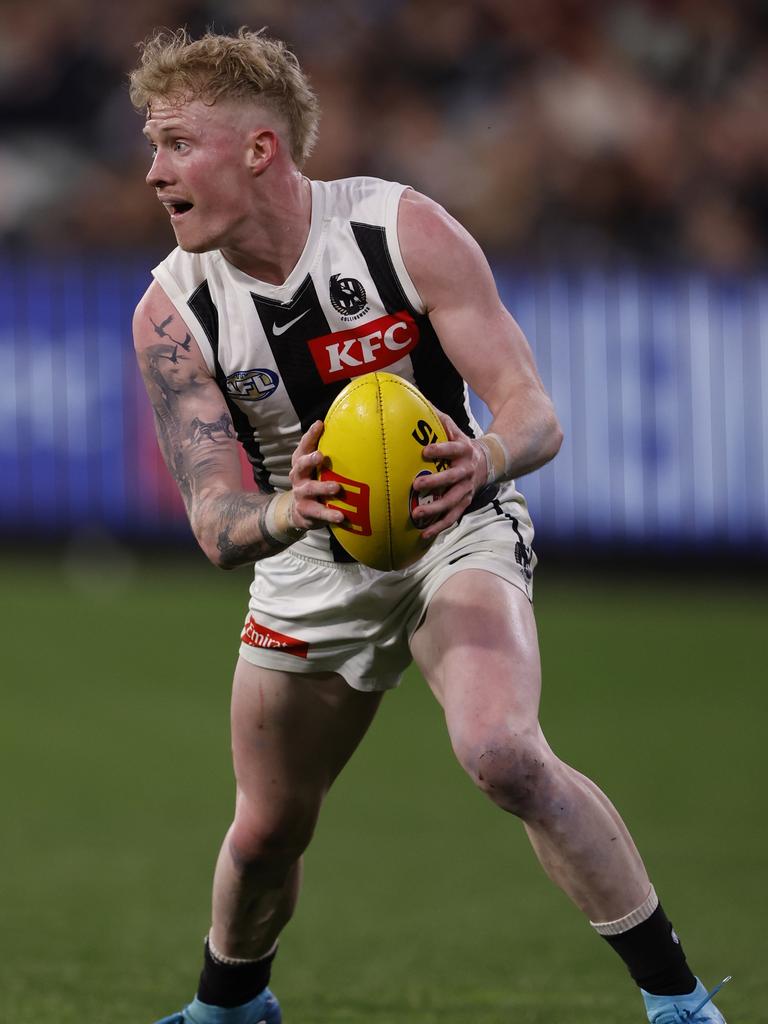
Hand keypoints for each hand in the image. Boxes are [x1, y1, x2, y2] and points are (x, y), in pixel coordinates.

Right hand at [288, 420, 344, 530]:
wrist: (298, 512)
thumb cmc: (313, 482)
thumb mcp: (315, 467)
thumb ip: (323, 451)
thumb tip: (342, 428)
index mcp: (301, 463)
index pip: (303, 447)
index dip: (310, 436)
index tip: (319, 425)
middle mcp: (298, 477)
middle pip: (300, 465)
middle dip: (310, 460)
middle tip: (321, 455)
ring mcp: (300, 495)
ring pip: (310, 489)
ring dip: (323, 488)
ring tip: (336, 487)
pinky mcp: (306, 512)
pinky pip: (318, 513)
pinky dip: (330, 514)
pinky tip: (341, 516)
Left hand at [411, 410, 487, 539]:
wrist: (491, 461)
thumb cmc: (463, 445)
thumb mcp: (456, 430)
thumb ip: (439, 420)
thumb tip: (417, 402)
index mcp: (464, 451)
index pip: (452, 449)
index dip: (439, 449)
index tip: (424, 450)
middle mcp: (467, 472)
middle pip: (451, 479)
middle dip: (434, 483)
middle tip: (416, 486)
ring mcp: (467, 490)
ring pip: (452, 502)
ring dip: (435, 509)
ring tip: (417, 514)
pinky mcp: (465, 503)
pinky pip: (453, 517)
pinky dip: (439, 526)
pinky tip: (424, 533)